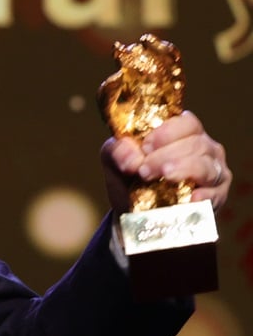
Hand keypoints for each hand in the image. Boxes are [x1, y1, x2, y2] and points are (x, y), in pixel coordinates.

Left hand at [101, 111, 230, 213]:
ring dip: (184, 169)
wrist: (134, 213)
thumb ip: (118, 151)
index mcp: (185, 133)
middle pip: (196, 144)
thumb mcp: (118, 160)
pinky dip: (205, 195)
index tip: (146, 146)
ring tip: (166, 175)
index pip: (187, 122)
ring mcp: (214, 172)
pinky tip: (193, 197)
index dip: (168, 132)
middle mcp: (205, 149)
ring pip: (206, 166)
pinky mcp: (217, 197)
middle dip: (167, 155)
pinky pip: (216, 193)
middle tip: (145, 170)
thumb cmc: (131, 178)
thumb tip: (131, 159)